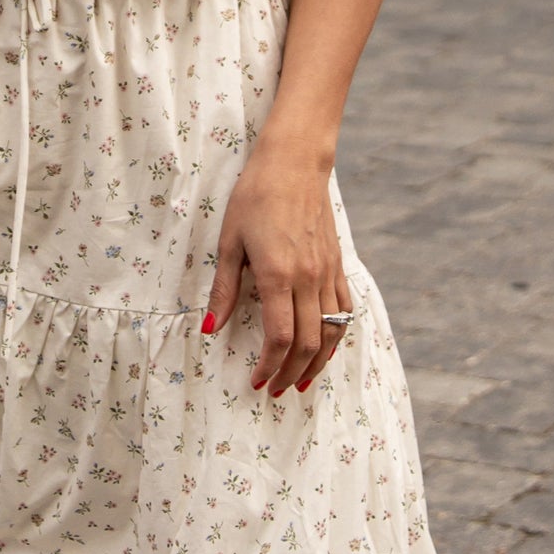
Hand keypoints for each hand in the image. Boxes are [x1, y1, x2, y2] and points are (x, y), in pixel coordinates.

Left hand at [203, 145, 352, 395]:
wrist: (295, 163)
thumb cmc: (255, 197)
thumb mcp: (229, 242)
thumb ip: (224, 289)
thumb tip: (210, 328)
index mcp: (278, 275)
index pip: (280, 337)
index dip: (270, 365)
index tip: (257, 380)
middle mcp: (308, 278)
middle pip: (309, 343)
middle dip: (291, 373)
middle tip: (275, 390)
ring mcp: (327, 272)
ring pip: (332, 332)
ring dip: (317, 363)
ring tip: (300, 382)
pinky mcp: (337, 265)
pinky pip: (344, 310)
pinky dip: (336, 337)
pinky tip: (324, 351)